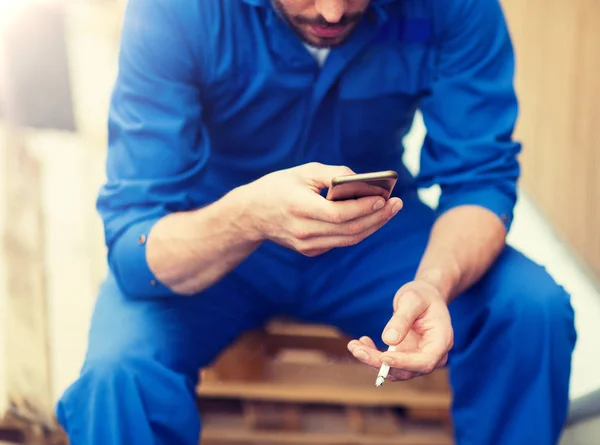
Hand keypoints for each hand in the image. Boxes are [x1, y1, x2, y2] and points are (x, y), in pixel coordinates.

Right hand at [239, 162, 402, 256]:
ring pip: (349, 239)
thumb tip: (363, 180)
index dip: (364, 208)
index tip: (384, 198)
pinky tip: (371, 217)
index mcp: (299, 207)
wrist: (251, 215)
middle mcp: (303, 231)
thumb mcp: (303, 172)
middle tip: (397, 204)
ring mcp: (306, 245)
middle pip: (349, 230)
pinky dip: (358, 230)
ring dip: (373, 226)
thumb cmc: (278, 187)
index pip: (338, 214)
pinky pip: (340, 241)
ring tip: (390, 210)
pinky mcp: (309, 251)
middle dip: (377, 217)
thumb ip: (333, 174)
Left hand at [347, 280, 453, 380]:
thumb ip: (402, 319)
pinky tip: (361, 342)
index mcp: (441, 341)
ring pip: (395, 370)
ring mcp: (418, 359)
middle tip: (357, 350)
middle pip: (407, 370)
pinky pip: (389, 364)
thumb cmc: (421, 295)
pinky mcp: (406, 358)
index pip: (425, 361)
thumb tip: (388, 340)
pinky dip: (373, 356)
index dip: (404, 363)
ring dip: (372, 361)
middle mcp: (433, 355)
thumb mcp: (412, 300)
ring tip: (354, 346)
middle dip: (379, 363)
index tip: (383, 357)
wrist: (424, 297)